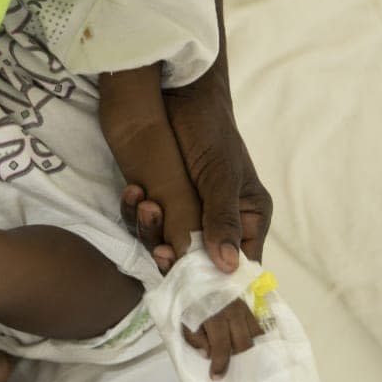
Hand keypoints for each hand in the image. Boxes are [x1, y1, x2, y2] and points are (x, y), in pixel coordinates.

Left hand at [120, 67, 272, 272]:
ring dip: (152, 229)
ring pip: (168, 243)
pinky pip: (146, 223)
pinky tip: (133, 192)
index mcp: (248, 217)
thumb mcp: (221, 175)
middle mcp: (219, 221)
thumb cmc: (210, 130)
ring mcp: (187, 213)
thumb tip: (227, 267)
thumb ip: (223, 219)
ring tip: (146, 202)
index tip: (193, 287)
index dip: (218, 282)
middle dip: (176, 256)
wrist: (178, 94)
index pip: (240, 265)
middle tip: (160, 249)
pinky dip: (137, 213)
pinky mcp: (160, 202)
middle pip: (199, 262)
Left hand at [182, 298, 263, 378]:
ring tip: (236, 353)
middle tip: (227, 364)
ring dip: (247, 347)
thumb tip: (207, 355)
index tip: (216, 377)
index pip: (221, 345)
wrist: (195, 275)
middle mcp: (232, 310)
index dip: (220, 364)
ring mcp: (243, 306)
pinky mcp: (248, 304)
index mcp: (213, 314)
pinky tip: (248, 342)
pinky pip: (256, 324)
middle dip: (237, 358)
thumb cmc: (188, 300)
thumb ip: (193, 337)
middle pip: (243, 343)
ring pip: (254, 334)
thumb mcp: (183, 318)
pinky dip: (254, 336)